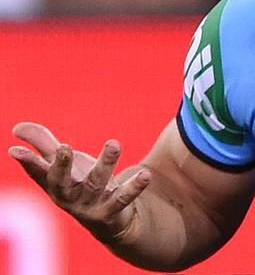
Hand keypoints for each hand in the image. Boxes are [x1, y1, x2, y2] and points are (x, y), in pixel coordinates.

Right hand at [8, 122, 150, 243]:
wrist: (109, 220)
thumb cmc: (81, 184)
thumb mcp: (64, 164)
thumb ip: (43, 144)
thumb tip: (17, 128)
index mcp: (55, 184)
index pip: (38, 173)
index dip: (27, 162)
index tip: (15, 150)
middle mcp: (69, 197)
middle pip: (62, 182)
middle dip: (61, 166)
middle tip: (64, 147)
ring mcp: (90, 206)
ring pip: (96, 183)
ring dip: (105, 163)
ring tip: (114, 143)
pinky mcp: (112, 212)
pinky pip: (124, 198)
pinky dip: (134, 187)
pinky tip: (145, 174)